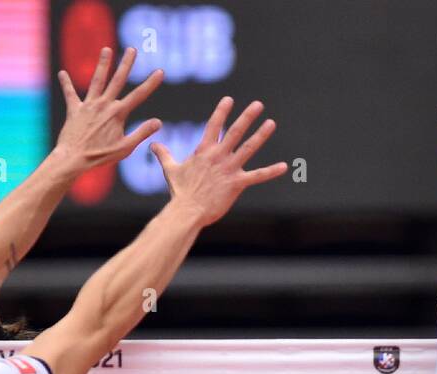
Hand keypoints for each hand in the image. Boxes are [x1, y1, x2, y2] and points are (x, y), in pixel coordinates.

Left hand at [55, 47, 163, 172]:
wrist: (74, 158)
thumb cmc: (100, 156)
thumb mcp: (125, 147)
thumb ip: (142, 133)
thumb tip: (158, 122)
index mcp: (118, 114)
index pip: (139, 95)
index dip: (151, 83)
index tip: (159, 71)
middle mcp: (104, 105)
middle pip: (117, 80)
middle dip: (126, 64)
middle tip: (132, 49)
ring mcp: (89, 105)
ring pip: (97, 80)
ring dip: (102, 64)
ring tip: (106, 50)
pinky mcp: (74, 109)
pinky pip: (70, 94)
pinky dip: (66, 83)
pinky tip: (62, 73)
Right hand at [152, 97, 287, 226]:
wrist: (186, 211)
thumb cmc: (179, 192)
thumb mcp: (170, 169)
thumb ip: (163, 154)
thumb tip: (152, 144)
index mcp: (204, 151)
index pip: (214, 125)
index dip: (222, 112)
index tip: (230, 100)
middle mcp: (218, 156)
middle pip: (235, 131)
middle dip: (247, 117)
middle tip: (258, 105)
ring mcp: (229, 169)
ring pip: (248, 148)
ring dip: (261, 135)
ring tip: (271, 123)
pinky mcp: (237, 184)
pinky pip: (257, 176)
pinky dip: (271, 171)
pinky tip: (284, 166)